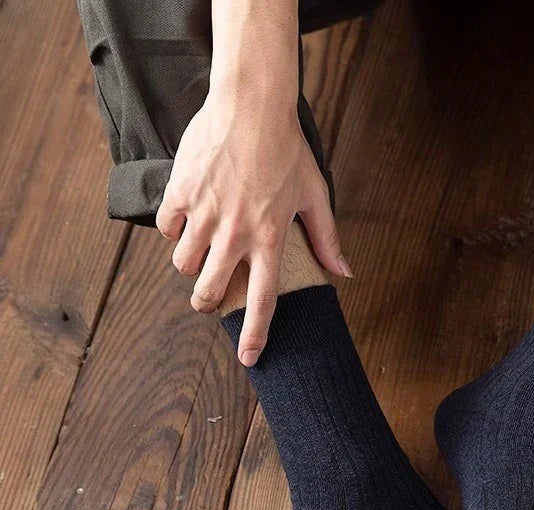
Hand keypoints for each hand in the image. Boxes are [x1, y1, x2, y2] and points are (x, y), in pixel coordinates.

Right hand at [156, 87, 350, 365]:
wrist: (252, 105)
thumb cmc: (287, 151)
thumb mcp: (314, 195)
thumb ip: (327, 238)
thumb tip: (344, 273)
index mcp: (270, 239)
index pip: (263, 300)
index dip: (256, 334)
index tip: (249, 359)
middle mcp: (235, 234)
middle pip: (207, 291)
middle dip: (204, 302)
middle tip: (205, 298)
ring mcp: (205, 214)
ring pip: (182, 263)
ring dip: (189, 264)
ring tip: (199, 251)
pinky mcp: (181, 192)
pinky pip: (166, 227)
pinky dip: (173, 227)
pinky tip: (186, 217)